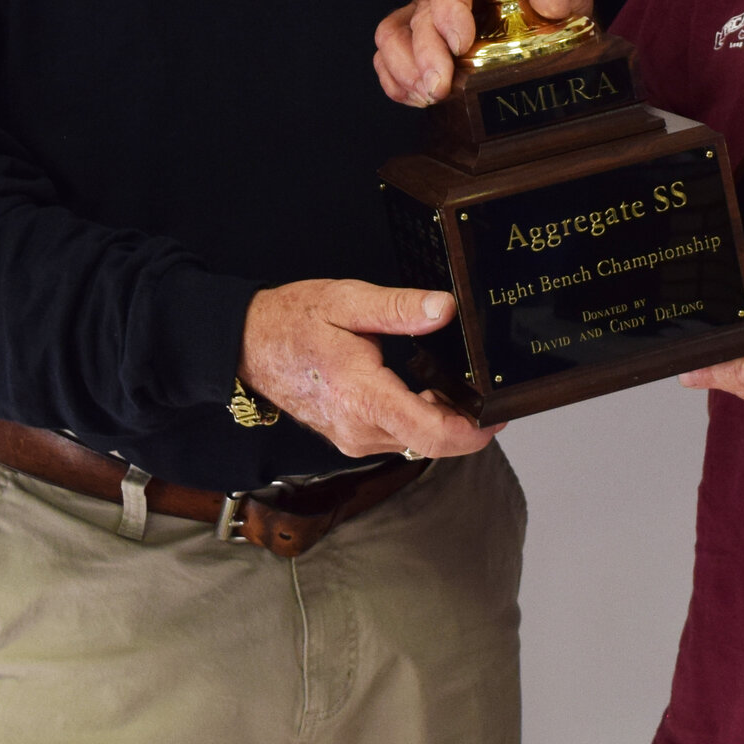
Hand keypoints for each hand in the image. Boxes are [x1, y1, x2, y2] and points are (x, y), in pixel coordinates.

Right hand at [239, 279, 500, 459]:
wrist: (246, 345)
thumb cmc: (292, 321)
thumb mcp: (348, 300)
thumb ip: (399, 308)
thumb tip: (444, 309)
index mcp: (361, 397)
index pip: (433, 434)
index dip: (474, 431)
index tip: (497, 415)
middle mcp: (358, 429)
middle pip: (431, 442)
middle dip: (464, 421)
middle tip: (481, 390)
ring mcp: (353, 439)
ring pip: (416, 443)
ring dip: (440, 419)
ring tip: (453, 383)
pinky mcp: (350, 438)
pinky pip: (397, 437)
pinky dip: (418, 419)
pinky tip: (422, 390)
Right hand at [373, 0, 595, 105]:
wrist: (552, 26)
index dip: (448, 8)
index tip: (461, 42)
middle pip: (418, 14)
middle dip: (424, 53)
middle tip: (441, 86)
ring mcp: (424, 19)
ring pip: (391, 35)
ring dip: (405, 69)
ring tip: (430, 96)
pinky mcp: (415, 48)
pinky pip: (386, 59)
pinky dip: (395, 81)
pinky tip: (417, 97)